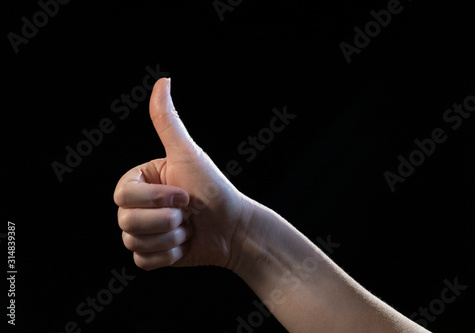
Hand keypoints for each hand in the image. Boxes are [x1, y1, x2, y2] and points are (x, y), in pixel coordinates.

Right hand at [113, 78, 251, 269]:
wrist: (235, 228)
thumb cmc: (214, 189)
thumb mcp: (188, 154)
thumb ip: (167, 122)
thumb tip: (163, 81)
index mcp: (143, 181)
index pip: (123, 196)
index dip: (155, 200)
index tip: (184, 195)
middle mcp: (140, 205)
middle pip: (126, 221)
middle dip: (165, 221)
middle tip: (189, 214)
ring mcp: (145, 230)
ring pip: (133, 242)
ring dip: (170, 238)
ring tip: (189, 228)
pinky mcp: (154, 253)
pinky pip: (144, 261)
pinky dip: (169, 256)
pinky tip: (185, 244)